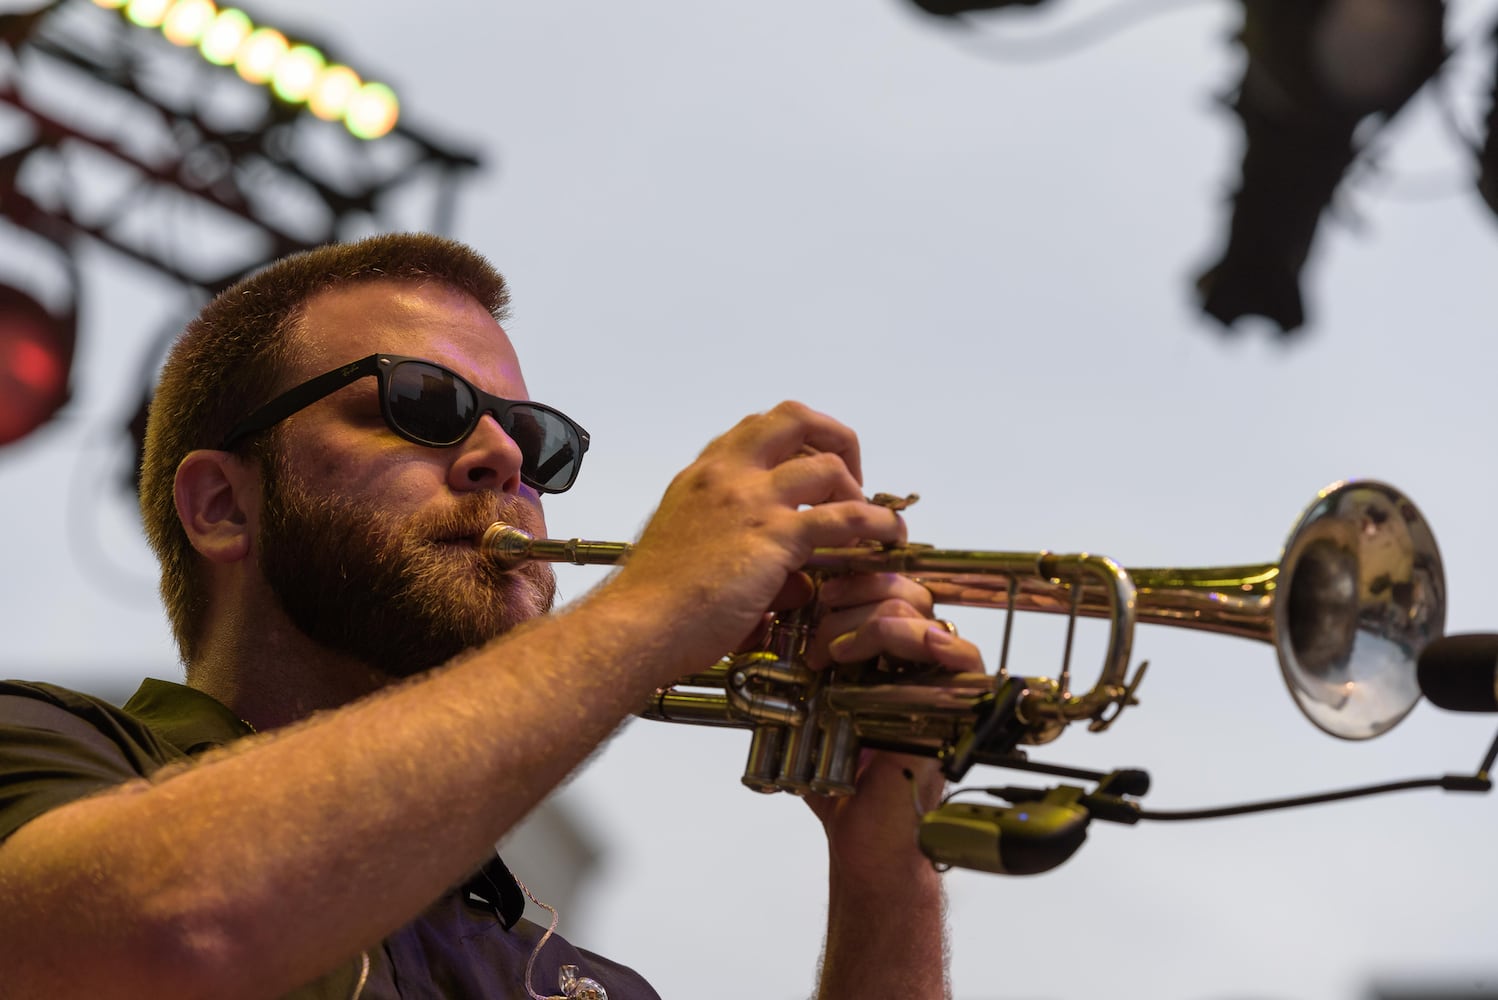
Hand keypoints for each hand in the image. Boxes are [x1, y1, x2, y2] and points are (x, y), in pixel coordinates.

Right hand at [614, 402, 905, 682]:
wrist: (637, 626)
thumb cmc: (655, 604)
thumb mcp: (689, 552)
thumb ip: (737, 548)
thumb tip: (790, 575)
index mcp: (702, 477)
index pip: (757, 430)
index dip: (796, 443)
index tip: (813, 472)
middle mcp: (725, 475)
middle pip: (793, 418)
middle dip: (834, 437)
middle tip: (852, 476)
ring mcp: (750, 500)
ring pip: (826, 465)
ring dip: (856, 490)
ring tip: (868, 522)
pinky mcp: (773, 535)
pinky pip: (844, 517)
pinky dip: (874, 524)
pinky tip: (886, 538)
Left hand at [803, 574, 984, 881]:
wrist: (863, 835)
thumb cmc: (841, 777)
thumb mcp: (811, 705)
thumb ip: (806, 661)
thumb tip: (776, 615)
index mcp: (886, 650)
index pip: (880, 582)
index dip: (847, 577)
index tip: (811, 593)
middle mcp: (916, 656)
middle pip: (899, 585)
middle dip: (850, 595)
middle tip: (816, 632)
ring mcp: (938, 675)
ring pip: (916, 609)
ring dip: (866, 621)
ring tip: (833, 655)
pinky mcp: (956, 701)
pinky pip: (957, 652)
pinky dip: (919, 640)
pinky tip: (880, 652)